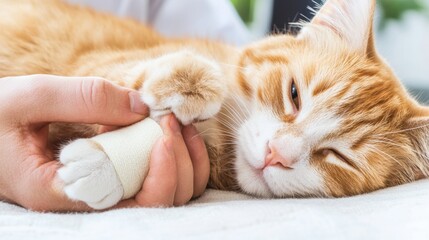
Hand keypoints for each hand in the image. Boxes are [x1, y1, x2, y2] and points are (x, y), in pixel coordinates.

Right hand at [0, 74, 209, 210]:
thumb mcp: (30, 99)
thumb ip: (85, 98)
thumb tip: (142, 106)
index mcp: (63, 192)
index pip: (134, 203)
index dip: (164, 169)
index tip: (162, 125)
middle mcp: (89, 202)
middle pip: (160, 203)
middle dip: (181, 161)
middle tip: (170, 120)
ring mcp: (102, 193)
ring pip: (167, 198)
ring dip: (185, 162)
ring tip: (175, 125)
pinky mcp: (108, 180)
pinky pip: (155, 182)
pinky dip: (175, 159)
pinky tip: (168, 132)